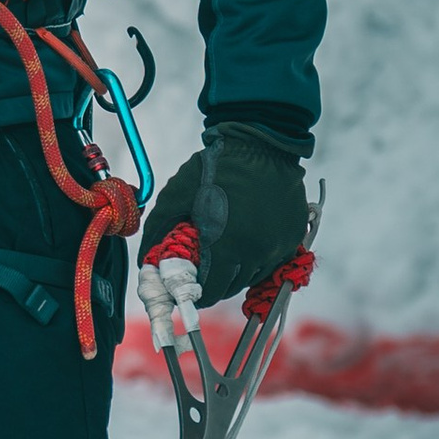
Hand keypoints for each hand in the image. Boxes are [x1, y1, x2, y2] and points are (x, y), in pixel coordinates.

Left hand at [142, 122, 311, 306]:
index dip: (197, 293)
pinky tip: (244, 243)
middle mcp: (256, 251)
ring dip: (236, 273)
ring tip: (223, 254)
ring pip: (253, 277)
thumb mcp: (177, 195)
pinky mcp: (293, 238)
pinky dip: (257, 260)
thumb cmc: (214, 168)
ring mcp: (278, 246)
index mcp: (225, 244)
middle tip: (203, 271)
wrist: (260, 145)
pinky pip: (272, 262)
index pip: (211, 290)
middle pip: (232, 287)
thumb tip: (145, 260)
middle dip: (214, 284)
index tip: (189, 288)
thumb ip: (157, 230)